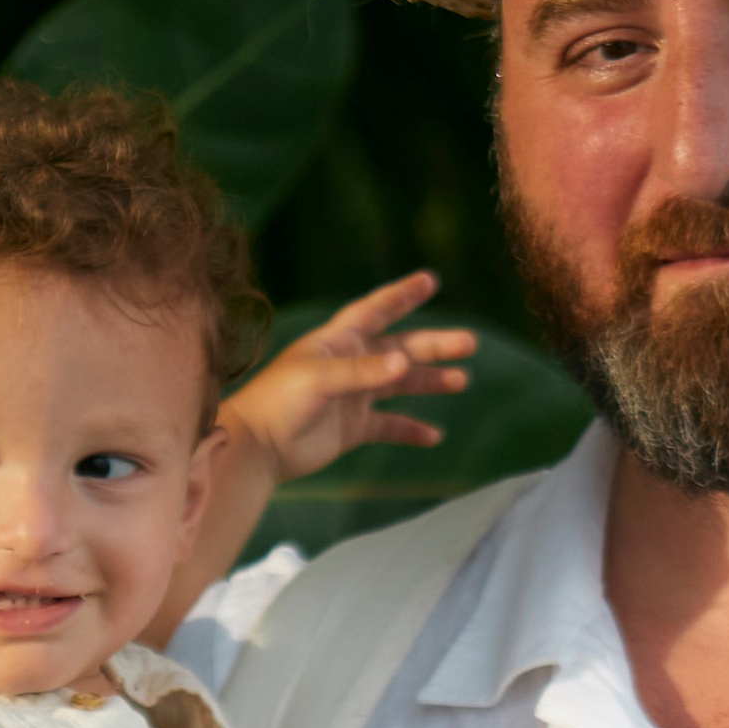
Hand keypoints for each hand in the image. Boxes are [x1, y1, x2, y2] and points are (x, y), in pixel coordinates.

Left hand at [218, 271, 476, 483]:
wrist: (258, 447)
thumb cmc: (279, 402)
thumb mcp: (320, 379)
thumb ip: (362, 371)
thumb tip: (403, 364)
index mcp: (337, 341)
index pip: (376, 310)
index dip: (402, 295)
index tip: (430, 280)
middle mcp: (348, 364)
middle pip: (400, 348)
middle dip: (434, 345)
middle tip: (470, 343)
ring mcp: (351, 397)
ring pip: (400, 385)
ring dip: (430, 382)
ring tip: (462, 381)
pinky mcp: (351, 428)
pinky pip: (388, 426)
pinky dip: (410, 429)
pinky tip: (434, 435)